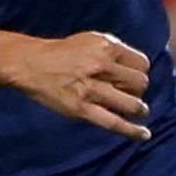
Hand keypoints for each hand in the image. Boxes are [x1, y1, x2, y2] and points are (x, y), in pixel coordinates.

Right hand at [13, 31, 152, 139]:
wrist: (31, 64)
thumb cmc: (63, 53)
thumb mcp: (91, 40)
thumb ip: (114, 52)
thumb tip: (139, 71)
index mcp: (106, 46)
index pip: (142, 64)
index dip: (140, 72)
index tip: (132, 78)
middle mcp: (100, 65)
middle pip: (140, 83)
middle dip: (138, 89)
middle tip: (128, 92)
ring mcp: (91, 88)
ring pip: (132, 103)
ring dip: (138, 108)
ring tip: (137, 110)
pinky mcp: (81, 108)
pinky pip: (114, 122)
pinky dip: (132, 131)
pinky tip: (144, 135)